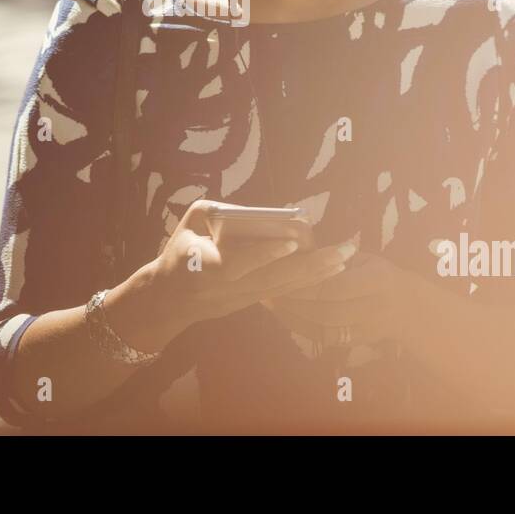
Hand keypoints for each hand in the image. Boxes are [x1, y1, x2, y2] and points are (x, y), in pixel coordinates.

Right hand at [147, 199, 354, 329]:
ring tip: (345, 258)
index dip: (264, 254)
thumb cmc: (179, 253)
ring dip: (317, 274)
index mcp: (207, 268)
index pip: (238, 263)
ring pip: (285, 288)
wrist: (169, 300)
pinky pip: (285, 291)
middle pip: (275, 279)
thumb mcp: (189, 223)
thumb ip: (217, 210)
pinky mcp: (253, 302)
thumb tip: (253, 211)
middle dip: (311, 265)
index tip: (290, 242)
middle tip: (343, 251)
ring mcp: (244, 299)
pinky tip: (331, 269)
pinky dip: (308, 280)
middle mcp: (229, 288)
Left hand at [263, 250, 414, 348]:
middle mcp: (373, 309)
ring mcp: (365, 330)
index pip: (336, 285)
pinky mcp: (355, 343)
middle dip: (294, 301)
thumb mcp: (366, 259)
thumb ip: (337, 257)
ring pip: (321, 328)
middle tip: (267, 287)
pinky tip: (282, 315)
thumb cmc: (381, 275)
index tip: (283, 271)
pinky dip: (299, 327)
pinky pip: (322, 338)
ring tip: (268, 300)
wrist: (409, 309)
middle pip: (326, 310)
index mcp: (377, 281)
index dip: (307, 282)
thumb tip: (301, 248)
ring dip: (291, 316)